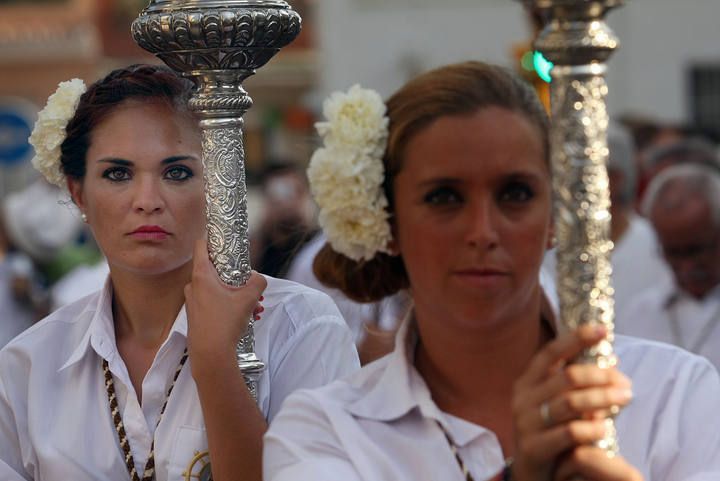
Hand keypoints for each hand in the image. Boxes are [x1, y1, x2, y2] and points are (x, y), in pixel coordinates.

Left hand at [184, 239, 266, 369]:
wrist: (211, 355)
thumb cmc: (226, 323)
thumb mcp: (249, 298)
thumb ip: (257, 282)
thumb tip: (257, 278)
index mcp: (201, 276)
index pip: (201, 246)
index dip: (212, 238)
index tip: (223, 238)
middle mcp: (193, 286)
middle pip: (214, 270)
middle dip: (236, 277)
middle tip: (251, 286)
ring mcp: (193, 302)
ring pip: (217, 290)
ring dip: (236, 295)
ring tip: (255, 307)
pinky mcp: (196, 316)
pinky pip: (214, 304)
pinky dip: (229, 307)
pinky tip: (246, 318)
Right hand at [510, 324, 633, 480]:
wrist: (530, 473)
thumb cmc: (550, 432)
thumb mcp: (556, 403)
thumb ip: (576, 384)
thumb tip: (612, 360)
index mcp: (528, 381)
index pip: (551, 353)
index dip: (576, 339)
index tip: (602, 329)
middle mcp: (523, 398)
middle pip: (567, 377)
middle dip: (601, 376)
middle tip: (625, 382)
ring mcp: (526, 422)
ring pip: (571, 403)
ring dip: (603, 399)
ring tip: (624, 399)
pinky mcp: (533, 447)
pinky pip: (570, 433)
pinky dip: (592, 428)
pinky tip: (606, 428)